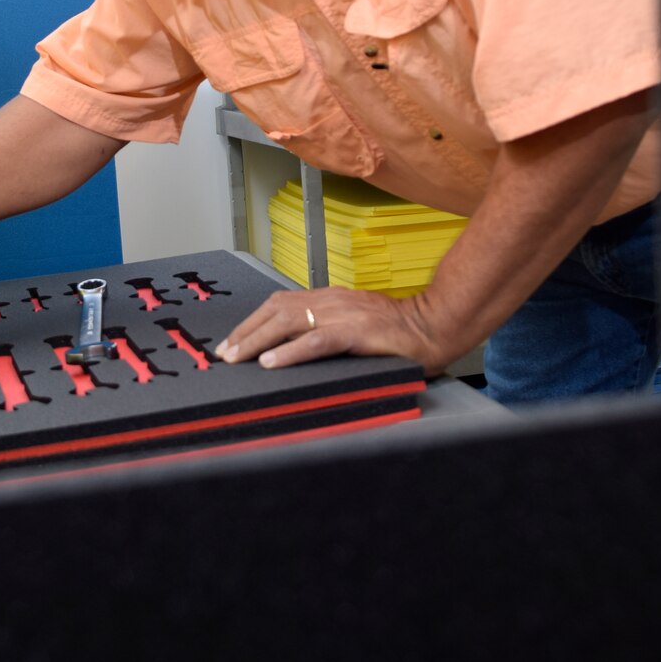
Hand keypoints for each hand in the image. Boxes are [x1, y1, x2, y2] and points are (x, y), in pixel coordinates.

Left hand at [217, 287, 448, 375]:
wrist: (434, 325)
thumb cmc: (398, 332)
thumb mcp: (356, 324)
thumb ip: (328, 329)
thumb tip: (294, 347)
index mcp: (331, 298)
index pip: (281, 303)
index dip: (253, 321)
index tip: (234, 341)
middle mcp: (332, 301)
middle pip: (277, 310)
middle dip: (247, 331)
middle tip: (226, 353)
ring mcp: (344, 314)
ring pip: (289, 322)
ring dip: (258, 341)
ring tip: (238, 358)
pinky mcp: (357, 332)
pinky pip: (316, 341)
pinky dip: (290, 352)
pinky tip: (271, 363)